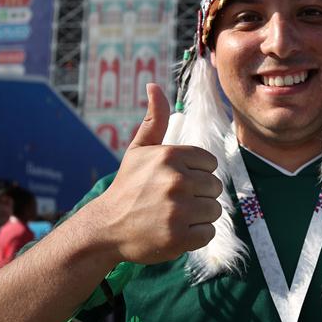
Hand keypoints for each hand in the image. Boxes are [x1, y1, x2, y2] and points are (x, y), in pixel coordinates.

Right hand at [92, 83, 222, 264]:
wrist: (106, 228)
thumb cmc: (127, 187)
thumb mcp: (139, 149)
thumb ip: (154, 119)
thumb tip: (153, 84)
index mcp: (170, 156)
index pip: (210, 163)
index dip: (196, 173)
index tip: (175, 182)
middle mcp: (176, 181)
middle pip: (215, 186)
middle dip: (198, 195)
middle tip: (172, 202)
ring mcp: (178, 210)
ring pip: (214, 209)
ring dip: (198, 215)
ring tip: (174, 216)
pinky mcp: (180, 236)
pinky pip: (208, 232)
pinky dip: (196, 235)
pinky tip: (175, 231)